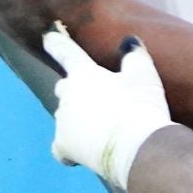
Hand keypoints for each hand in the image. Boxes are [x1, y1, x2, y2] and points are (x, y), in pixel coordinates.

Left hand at [41, 25, 172, 190]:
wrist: (135, 145)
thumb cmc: (140, 105)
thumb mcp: (144, 76)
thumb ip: (135, 56)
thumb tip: (129, 41)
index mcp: (85, 74)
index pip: (67, 53)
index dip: (57, 44)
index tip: (47, 37)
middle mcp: (67, 94)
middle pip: (63, 87)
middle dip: (73, 90)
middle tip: (94, 98)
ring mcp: (62, 120)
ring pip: (64, 116)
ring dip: (75, 119)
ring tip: (100, 129)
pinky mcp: (63, 146)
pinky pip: (60, 148)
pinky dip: (68, 150)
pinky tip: (78, 155)